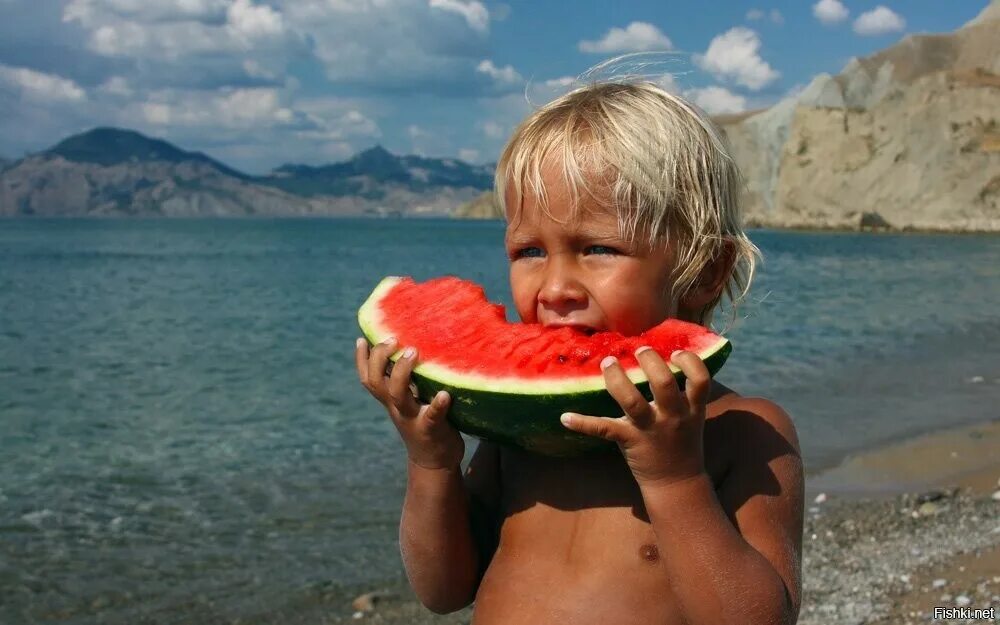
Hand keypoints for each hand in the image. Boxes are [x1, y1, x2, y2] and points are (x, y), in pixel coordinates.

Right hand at [356, 336, 464, 470]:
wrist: (434, 463)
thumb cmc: (424, 423)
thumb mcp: (411, 402)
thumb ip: (407, 382)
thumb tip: (409, 351)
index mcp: (391, 400)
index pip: (369, 378)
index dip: (361, 360)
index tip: (362, 339)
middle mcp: (397, 407)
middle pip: (376, 383)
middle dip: (379, 358)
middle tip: (394, 339)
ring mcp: (413, 418)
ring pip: (397, 396)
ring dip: (402, 373)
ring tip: (414, 352)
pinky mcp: (432, 429)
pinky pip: (432, 416)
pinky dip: (437, 405)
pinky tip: (444, 394)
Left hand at [559, 348, 709, 486]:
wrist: (677, 483)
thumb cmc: (682, 443)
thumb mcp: (692, 417)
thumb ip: (683, 394)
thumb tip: (665, 360)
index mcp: (691, 408)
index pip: (700, 379)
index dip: (689, 362)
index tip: (674, 352)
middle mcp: (672, 416)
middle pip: (664, 383)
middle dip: (650, 361)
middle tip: (640, 350)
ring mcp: (650, 429)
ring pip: (632, 401)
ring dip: (617, 379)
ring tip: (608, 362)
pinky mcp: (629, 440)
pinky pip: (604, 429)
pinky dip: (582, 423)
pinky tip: (565, 417)